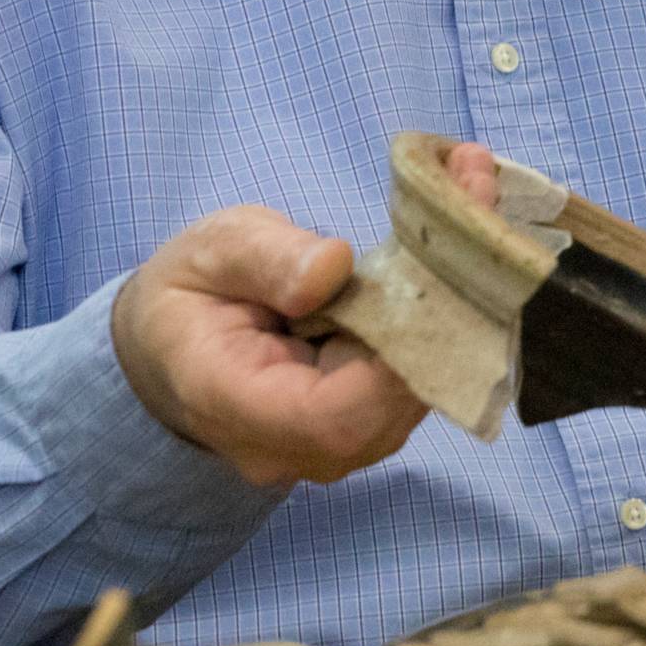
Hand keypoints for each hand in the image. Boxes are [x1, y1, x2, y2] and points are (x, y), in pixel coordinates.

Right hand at [112, 145, 499, 484]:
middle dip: (446, 309)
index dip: (395, 361)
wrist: (169, 347)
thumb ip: (268, 260)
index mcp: (234, 404)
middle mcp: (290, 448)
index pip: (332, 418)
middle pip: (388, 407)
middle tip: (476, 196)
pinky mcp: (362, 428)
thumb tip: (333, 268)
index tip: (432, 273)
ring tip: (473, 199)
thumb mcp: (212, 250)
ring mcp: (330, 450)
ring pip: (413, 398)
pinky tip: (459, 249)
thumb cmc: (189, 293)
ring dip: (458, 308)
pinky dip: (446, 321)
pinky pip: (413, 387)